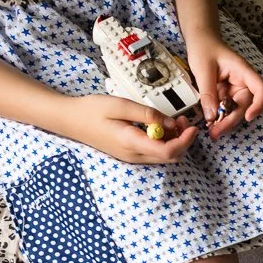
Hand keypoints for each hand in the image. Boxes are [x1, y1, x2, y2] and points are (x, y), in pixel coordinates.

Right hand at [60, 95, 196, 163]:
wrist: (70, 120)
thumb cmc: (91, 110)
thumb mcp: (120, 105)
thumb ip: (147, 114)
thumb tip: (170, 122)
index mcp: (131, 143)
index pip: (168, 151)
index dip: (185, 141)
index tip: (192, 127)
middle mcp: (134, 155)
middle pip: (170, 157)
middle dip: (183, 140)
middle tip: (184, 120)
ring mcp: (132, 156)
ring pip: (164, 156)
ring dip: (175, 141)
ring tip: (175, 121)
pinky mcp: (130, 153)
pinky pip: (154, 152)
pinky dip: (164, 141)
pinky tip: (162, 126)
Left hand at [186, 35, 262, 139]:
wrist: (199, 41)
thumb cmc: (204, 48)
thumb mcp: (203, 69)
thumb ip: (208, 92)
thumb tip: (211, 116)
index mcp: (243, 72)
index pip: (261, 89)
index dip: (259, 105)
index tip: (249, 117)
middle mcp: (243, 83)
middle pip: (245, 106)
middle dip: (232, 121)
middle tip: (217, 131)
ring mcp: (234, 90)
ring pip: (235, 111)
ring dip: (225, 123)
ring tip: (212, 132)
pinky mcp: (226, 95)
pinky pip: (225, 109)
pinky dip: (219, 118)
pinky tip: (210, 124)